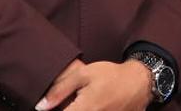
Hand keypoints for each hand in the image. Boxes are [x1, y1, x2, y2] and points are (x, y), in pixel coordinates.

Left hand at [37, 59, 152, 110]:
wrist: (140, 82)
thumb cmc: (111, 76)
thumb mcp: (84, 74)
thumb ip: (60, 90)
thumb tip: (40, 106)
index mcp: (83, 109)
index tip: (57, 106)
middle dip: (67, 110)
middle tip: (73, 103)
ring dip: (79, 110)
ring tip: (83, 103)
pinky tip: (93, 106)